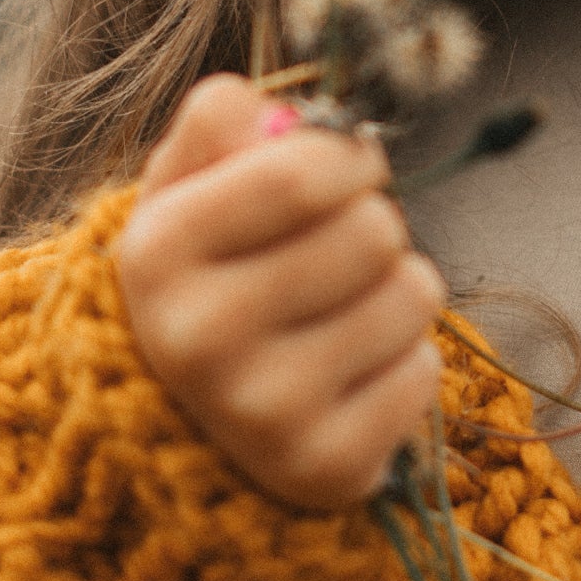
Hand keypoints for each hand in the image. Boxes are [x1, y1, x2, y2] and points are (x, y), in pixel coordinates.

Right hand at [114, 75, 446, 510]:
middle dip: (371, 225)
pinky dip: (402, 362)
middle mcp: (198, 339)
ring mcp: (261, 413)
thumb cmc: (207, 277)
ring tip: (343, 311)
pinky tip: (350, 374)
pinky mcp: (324, 467)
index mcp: (157, 253)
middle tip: (336, 254)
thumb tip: (277, 113)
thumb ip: (219, 126)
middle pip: (373, 232)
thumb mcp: (185, 191)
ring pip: (413, 295)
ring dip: (395, 292)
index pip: (306, 174)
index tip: (345, 170)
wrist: (189, 425)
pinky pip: (424, 371)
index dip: (349, 158)